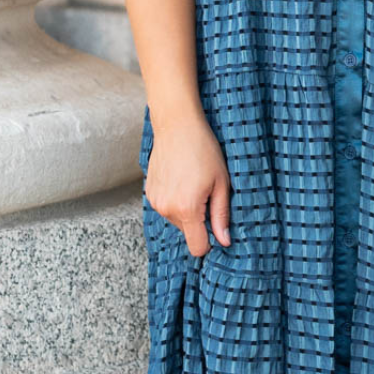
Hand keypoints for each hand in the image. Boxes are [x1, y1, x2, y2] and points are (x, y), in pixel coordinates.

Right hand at [144, 112, 231, 256]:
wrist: (177, 126)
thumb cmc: (203, 150)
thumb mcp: (221, 183)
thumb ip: (221, 215)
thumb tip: (224, 240)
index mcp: (187, 209)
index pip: (197, 247)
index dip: (209, 242)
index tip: (216, 228)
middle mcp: (167, 209)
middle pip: (188, 232)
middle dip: (199, 220)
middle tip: (207, 193)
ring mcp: (155, 201)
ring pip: (177, 220)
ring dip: (187, 209)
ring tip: (193, 183)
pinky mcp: (149, 192)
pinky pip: (166, 207)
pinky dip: (175, 199)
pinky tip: (181, 179)